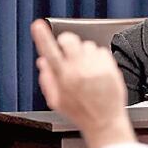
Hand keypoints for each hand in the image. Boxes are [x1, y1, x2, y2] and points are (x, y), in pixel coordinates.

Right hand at [30, 19, 134, 147]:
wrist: (105, 122)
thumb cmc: (81, 113)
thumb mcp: (57, 101)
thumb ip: (47, 80)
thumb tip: (42, 62)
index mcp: (63, 79)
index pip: (49, 52)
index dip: (42, 37)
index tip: (38, 26)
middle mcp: (79, 70)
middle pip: (69, 39)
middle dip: (66, 41)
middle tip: (67, 49)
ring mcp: (95, 67)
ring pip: (86, 44)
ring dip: (83, 52)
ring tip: (86, 69)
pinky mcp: (109, 66)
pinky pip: (101, 50)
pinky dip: (98, 57)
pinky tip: (97, 71)